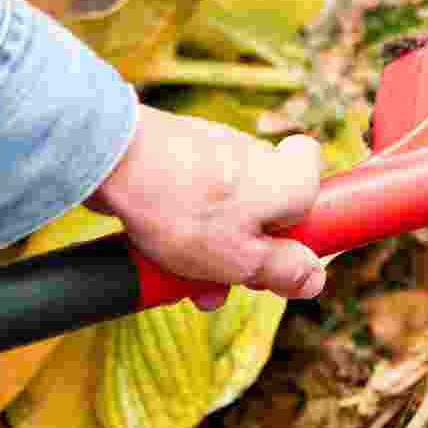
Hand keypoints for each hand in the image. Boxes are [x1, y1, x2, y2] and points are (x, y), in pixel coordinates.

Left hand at [88, 105, 326, 310]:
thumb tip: (315, 280)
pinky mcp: (174, 150)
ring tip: (178, 271)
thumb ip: (284, 271)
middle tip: (222, 279)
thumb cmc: (186, 210)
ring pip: (224, 203)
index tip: (285, 246)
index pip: (315, 176)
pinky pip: (189, 194)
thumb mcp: (244, 261)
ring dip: (208, 241)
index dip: (305, 213)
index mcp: (289, 177)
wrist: (112, 161)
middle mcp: (257, 154)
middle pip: (265, 203)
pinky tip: (156, 245)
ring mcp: (213, 148)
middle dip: (245, 247)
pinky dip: (179, 220)